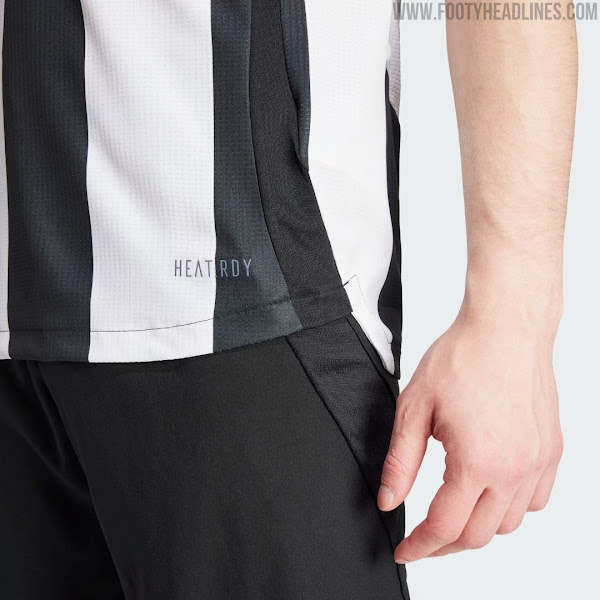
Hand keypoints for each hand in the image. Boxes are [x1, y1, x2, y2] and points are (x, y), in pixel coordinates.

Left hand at [377, 302, 562, 562]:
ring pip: (509, 523)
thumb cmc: (462, 358)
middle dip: (444, 545)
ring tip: (453, 513)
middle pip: (478, 535)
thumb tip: (389, 500)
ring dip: (478, 527)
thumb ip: (401, 461)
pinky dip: (511, 508)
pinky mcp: (551, 450)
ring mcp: (537, 462)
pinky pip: (536, 500)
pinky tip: (491, 491)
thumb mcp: (414, 408)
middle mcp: (513, 470)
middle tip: (422, 538)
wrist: (505, 328)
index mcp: (476, 462)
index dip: (419, 546)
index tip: (405, 550)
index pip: (444, 527)